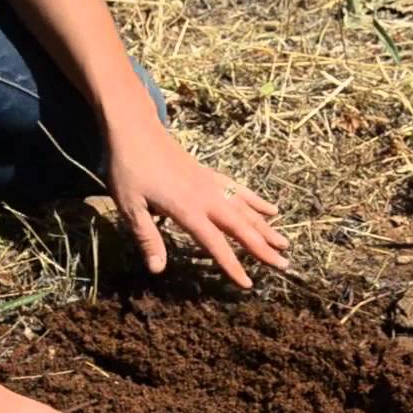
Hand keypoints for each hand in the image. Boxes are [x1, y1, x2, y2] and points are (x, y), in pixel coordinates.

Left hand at [104, 114, 289, 288]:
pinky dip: (256, 201)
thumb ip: (147, 238)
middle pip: (241, 227)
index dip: (232, 265)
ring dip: (266, 227)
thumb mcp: (130, 207)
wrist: (135, 129)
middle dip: (263, 248)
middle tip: (284, 264)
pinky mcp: (210, 174)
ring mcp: (211, 184)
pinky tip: (271, 210)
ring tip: (285, 243)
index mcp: (187, 209)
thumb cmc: (128, 169)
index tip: (248, 284)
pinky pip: (239, 190)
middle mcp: (206, 197)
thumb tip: (158, 270)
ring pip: (246, 209)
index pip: (216, 244)